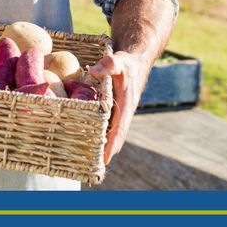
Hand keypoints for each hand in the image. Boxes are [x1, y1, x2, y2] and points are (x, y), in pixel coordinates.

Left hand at [88, 49, 150, 163]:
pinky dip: (103, 132)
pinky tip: (93, 139)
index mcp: (126, 104)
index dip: (113, 143)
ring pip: (113, 130)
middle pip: (116, 134)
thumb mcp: (117, 61)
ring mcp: (121, 111)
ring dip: (105, 143)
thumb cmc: (125, 63)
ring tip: (93, 159)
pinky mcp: (116, 108)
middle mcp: (124, 111)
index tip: (107, 158)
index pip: (120, 128)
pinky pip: (110, 123)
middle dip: (108, 149)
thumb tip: (94, 72)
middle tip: (96, 165)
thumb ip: (108, 65)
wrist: (134, 62)